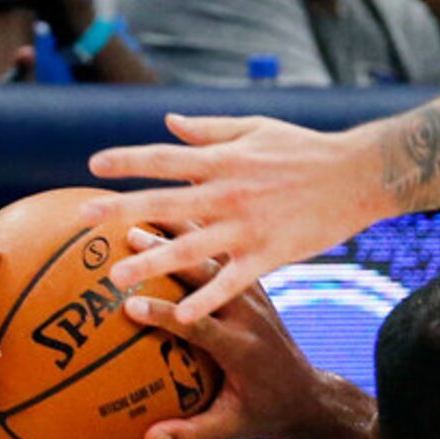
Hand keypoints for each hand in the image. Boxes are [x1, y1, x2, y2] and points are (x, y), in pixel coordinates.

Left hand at [86, 113, 391, 320]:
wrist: (358, 175)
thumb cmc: (306, 148)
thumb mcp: (256, 127)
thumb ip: (210, 128)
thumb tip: (168, 123)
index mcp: (223, 159)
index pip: (164, 158)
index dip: (127, 161)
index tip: (93, 166)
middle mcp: (229, 193)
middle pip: (164, 203)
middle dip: (120, 209)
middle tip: (81, 218)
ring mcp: (248, 227)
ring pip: (190, 248)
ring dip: (150, 262)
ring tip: (116, 278)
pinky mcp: (270, 254)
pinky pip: (232, 282)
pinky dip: (206, 299)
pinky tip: (180, 315)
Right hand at [120, 227, 336, 438]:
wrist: (308, 394)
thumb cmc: (262, 415)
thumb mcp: (231, 430)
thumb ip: (191, 433)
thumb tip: (147, 437)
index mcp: (242, 349)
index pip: (201, 326)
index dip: (167, 316)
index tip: (128, 304)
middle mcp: (250, 315)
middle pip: (208, 278)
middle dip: (168, 257)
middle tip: (127, 238)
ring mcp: (254, 296)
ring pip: (216, 256)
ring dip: (180, 234)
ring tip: (141, 214)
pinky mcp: (254, 286)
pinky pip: (225, 253)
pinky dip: (200, 232)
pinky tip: (172, 211)